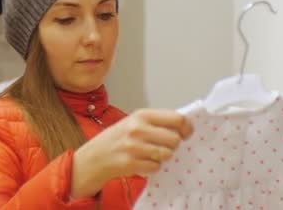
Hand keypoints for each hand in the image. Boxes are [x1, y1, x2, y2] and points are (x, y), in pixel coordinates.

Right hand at [71, 109, 192, 198]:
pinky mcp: (131, 163)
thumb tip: (184, 125)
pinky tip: (143, 162)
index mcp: (142, 115)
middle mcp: (138, 128)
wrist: (95, 156)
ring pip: (167, 154)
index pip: (177, 118)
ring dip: (163, 157)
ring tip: (151, 154)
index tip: (186, 133)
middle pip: (174, 139)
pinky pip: (155, 167)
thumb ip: (157, 122)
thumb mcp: (135, 121)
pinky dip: (152, 167)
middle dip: (173, 145)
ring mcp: (134, 146)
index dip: (186, 128)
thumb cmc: (118, 138)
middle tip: (164, 146)